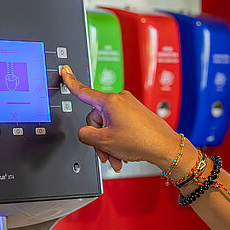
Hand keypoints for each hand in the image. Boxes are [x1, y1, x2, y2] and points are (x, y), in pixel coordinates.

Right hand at [59, 65, 181, 172]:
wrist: (164, 147)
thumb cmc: (141, 140)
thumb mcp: (104, 141)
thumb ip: (86, 135)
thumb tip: (85, 133)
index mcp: (110, 101)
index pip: (84, 91)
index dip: (71, 82)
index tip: (65, 71)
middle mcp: (120, 100)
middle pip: (96, 119)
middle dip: (99, 138)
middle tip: (106, 153)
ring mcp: (129, 107)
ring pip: (108, 126)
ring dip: (109, 144)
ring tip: (116, 158)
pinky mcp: (136, 114)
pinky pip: (119, 127)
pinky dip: (118, 141)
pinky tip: (123, 155)